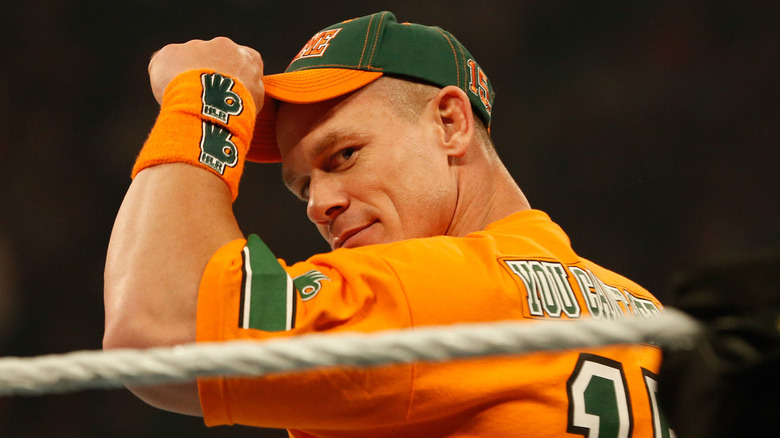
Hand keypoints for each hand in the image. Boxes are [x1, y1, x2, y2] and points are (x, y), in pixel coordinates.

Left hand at [148, 37, 264, 113]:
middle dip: (206, 75)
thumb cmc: (236, 110)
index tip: (225, 93)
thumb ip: (250, 91)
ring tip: (186, 101)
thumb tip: (242, 95)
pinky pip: (164, 65)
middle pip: (211, 59)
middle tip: (204, 99)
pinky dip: (164, 79)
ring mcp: (195, 46)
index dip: (231, 79)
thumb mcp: (256, 102)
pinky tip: (169, 96)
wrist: (211, 107)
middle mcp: (223, 45)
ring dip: (185, 77)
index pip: (241, 64)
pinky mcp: (171, 52)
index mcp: (247, 57)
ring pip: (187, 61)